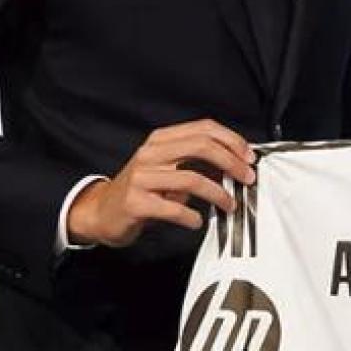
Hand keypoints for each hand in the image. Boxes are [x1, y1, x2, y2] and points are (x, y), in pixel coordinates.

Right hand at [67, 119, 255, 247]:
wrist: (101, 212)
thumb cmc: (143, 189)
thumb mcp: (167, 167)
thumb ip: (195, 161)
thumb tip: (237, 162)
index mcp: (161, 139)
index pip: (204, 128)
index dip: (232, 140)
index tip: (249, 157)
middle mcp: (150, 153)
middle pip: (201, 147)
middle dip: (231, 162)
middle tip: (247, 178)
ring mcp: (141, 177)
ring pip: (192, 179)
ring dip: (218, 194)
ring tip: (229, 205)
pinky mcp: (135, 202)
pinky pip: (173, 208)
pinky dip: (192, 217)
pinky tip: (197, 222)